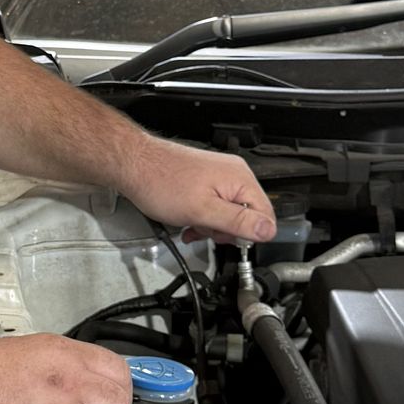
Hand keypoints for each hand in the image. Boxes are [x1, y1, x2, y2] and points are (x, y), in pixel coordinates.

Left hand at [119, 136, 276, 244]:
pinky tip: (189, 222)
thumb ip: (237, 223)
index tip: (226, 238)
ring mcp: (220, 176)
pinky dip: (203, 218)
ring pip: (229, 213)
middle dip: (225, 230)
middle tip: (205, 229)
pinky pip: (216, 206)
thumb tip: (268, 232)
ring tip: (192, 224)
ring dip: (211, 226)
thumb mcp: (203, 211)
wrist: (134, 165)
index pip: (266, 215)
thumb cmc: (161, 182)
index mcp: (240, 179)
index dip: (248, 234)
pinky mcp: (207, 180)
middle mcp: (234, 174)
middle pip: (248, 215)